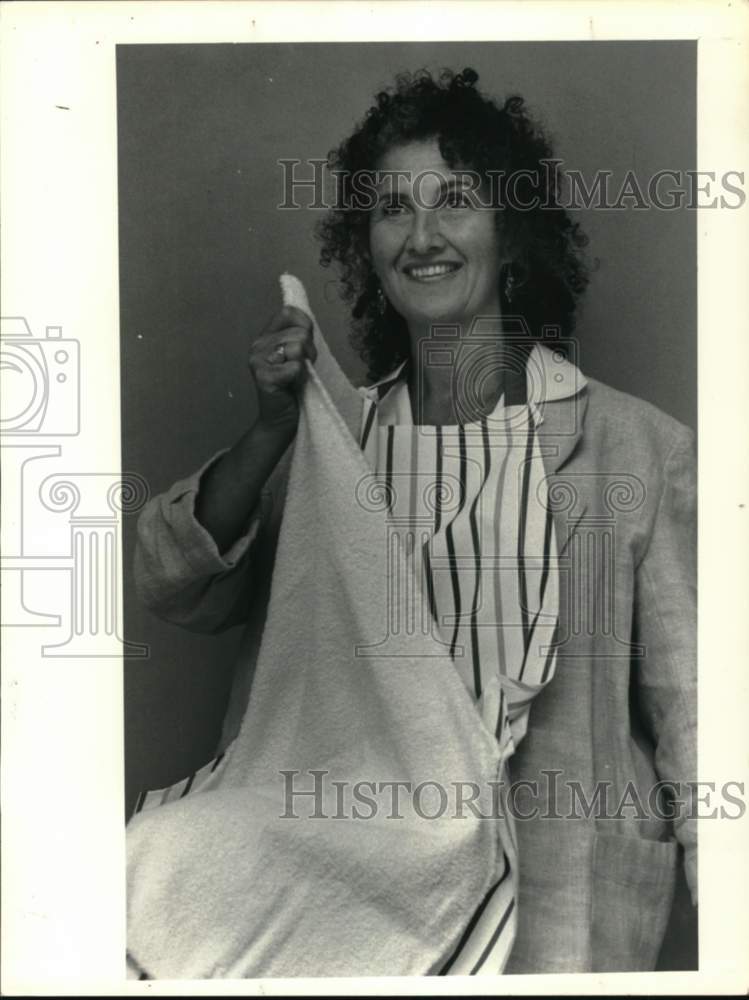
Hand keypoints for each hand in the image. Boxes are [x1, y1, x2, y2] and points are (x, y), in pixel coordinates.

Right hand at [248, 306, 316, 434]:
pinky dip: (299, 378)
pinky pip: (295, 367)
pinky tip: (290, 386)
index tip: (305, 347)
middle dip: (309, 351)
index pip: (289, 312)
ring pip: (297, 347)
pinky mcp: (263, 377)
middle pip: (299, 333)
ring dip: (304, 365)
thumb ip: (300, 337)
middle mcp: (258, 345)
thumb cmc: (292, 388)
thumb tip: (307, 322)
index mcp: (265, 336)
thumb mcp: (299, 356)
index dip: (305, 326)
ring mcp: (258, 360)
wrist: (281, 420)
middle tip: (300, 369)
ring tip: (295, 377)